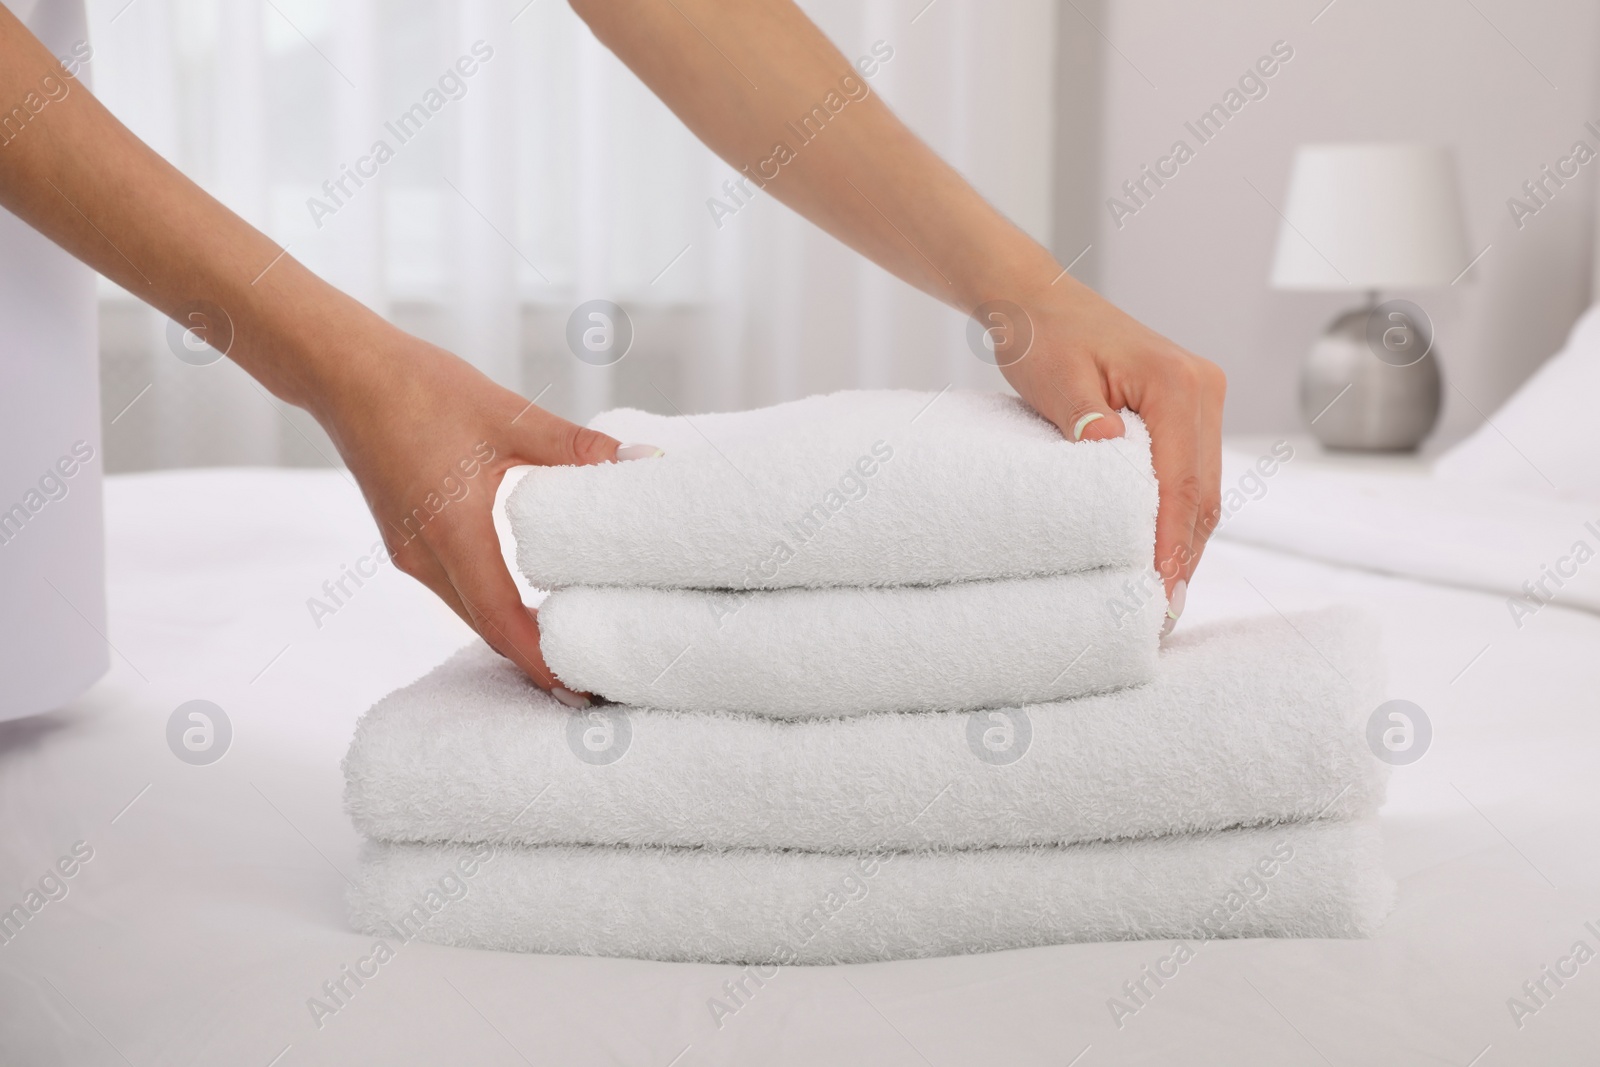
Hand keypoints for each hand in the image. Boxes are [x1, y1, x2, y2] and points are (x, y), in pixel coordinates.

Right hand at [311, 326, 652, 698]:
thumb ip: (576, 447)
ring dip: (512, 635)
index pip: (500, 619)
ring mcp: (410, 552)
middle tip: (590, 680)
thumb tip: (641, 461)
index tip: (579, 688)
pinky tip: (523, 606)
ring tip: (567, 649)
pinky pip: (454, 590)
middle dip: (535, 659)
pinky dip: (491, 607)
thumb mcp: (508, 415)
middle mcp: (424, 555)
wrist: (345, 372)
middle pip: (485, 628)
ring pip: (468, 611)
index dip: (540, 659)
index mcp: (452, 531)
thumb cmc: (421, 388)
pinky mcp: (406, 540)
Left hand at [996, 276, 1225, 627]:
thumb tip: (1106, 449)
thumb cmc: (1041, 334)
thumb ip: (1082, 415)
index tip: (1158, 592)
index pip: (1183, 482)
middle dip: (1184, 556)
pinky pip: (1190, 476)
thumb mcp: (1055, 377)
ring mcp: (1200, 401)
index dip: (1172, 543)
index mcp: (1178, 384)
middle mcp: (1202, 391)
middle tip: (1159, 614)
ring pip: (1203, 491)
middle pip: (1204, 493)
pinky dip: (1178, 518)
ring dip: (1185, 544)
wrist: (1038, 301)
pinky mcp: (1185, 413)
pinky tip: (1159, 556)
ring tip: (1160, 600)